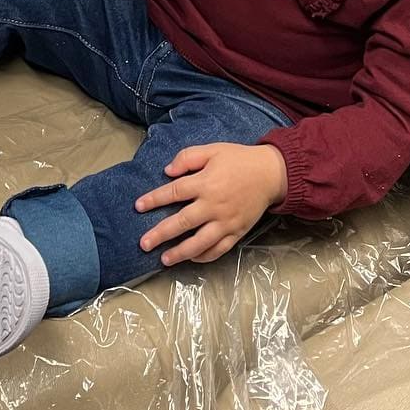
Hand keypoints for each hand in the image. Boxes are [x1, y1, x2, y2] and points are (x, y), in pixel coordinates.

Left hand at [135, 142, 288, 266]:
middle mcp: (214, 205)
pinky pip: (219, 249)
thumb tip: (167, 172)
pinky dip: (204, 257)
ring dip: (180, 253)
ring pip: (200, 242)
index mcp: (206, 182)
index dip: (154, 199)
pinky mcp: (237, 232)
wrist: (271, 173)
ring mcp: (226, 222)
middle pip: (182, 222)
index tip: (138, 206)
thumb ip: (188, 157)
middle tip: (143, 244)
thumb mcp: (213, 150)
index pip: (174, 192)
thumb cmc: (239, 159)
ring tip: (164, 260)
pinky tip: (191, 259)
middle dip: (161, 234)